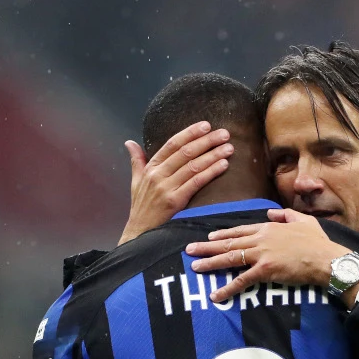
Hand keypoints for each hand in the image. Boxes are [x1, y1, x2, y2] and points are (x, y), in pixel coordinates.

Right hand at [121, 122, 232, 243]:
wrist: (139, 233)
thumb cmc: (141, 208)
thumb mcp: (136, 182)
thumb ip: (136, 161)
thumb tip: (130, 143)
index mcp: (151, 168)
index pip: (172, 144)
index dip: (190, 133)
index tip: (206, 125)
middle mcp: (157, 175)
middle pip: (186, 152)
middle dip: (207, 141)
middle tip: (224, 133)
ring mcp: (166, 188)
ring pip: (193, 165)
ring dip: (213, 155)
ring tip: (229, 147)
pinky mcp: (174, 202)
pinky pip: (196, 182)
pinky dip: (210, 172)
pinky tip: (223, 165)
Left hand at [185, 208, 355, 304]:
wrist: (326, 258)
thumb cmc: (318, 242)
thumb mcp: (303, 220)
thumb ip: (285, 214)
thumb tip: (271, 212)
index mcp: (268, 228)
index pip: (240, 231)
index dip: (223, 235)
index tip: (210, 236)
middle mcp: (261, 239)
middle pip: (229, 243)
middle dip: (207, 246)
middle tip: (190, 250)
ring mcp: (261, 255)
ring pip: (230, 258)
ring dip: (210, 263)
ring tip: (195, 266)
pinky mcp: (265, 271)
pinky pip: (242, 280)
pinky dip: (227, 288)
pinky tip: (215, 295)